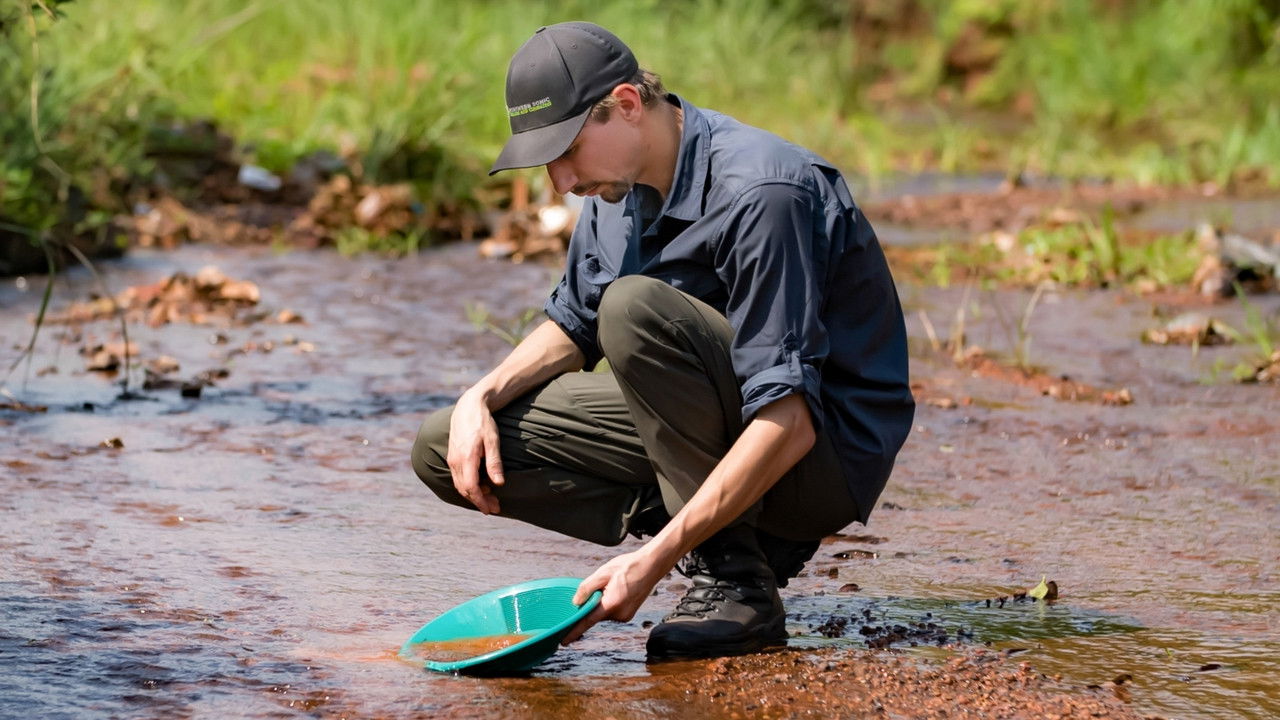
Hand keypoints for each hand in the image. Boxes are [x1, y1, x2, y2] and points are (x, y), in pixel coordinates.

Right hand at [445, 391, 505, 513]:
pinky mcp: (452, 457)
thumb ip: (494, 462)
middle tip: (495, 507)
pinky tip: (482, 485)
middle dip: (479, 501)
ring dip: (474, 494)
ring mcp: (452, 459)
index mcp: (466, 458)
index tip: (490, 509)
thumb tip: (498, 483)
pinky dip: (469, 485)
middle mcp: (455, 461)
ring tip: (490, 498)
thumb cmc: (483, 422)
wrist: (468, 406)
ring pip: (460, 485)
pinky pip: (459, 477)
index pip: (471, 488)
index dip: (480, 501)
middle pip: (465, 489)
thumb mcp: (493, 441)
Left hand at [562, 549, 664, 644]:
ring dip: (602, 602)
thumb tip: (575, 602)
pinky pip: (612, 611)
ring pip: (604, 613)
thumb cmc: (628, 567)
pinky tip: (618, 589)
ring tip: (614, 585)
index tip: (564, 642)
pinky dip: (610, 603)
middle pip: (595, 614)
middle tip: (601, 585)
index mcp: (611, 604)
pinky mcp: (629, 614)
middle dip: (593, 604)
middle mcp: (619, 614)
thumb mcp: (603, 573)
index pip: (588, 622)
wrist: (651, 565)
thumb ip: (587, 588)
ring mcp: (626, 616)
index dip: (574, 632)